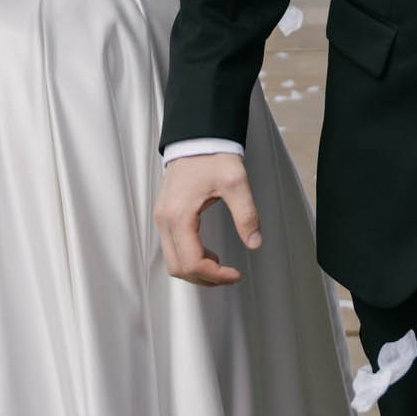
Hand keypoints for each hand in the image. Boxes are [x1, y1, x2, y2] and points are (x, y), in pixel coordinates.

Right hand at [154, 153, 260, 286]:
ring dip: (196, 271)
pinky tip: (209, 253)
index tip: (236, 274)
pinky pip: (173, 248)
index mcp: (179, 216)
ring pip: (173, 261)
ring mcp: (162, 219)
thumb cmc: (213, 156)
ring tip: (221, 266)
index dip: (215, 275)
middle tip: (229, 275)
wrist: (196, 137)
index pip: (192, 262)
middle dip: (205, 278)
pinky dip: (189, 258)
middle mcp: (165, 221)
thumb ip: (246, 214)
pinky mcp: (165, 216)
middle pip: (178, 268)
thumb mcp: (236, 182)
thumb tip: (254, 243)